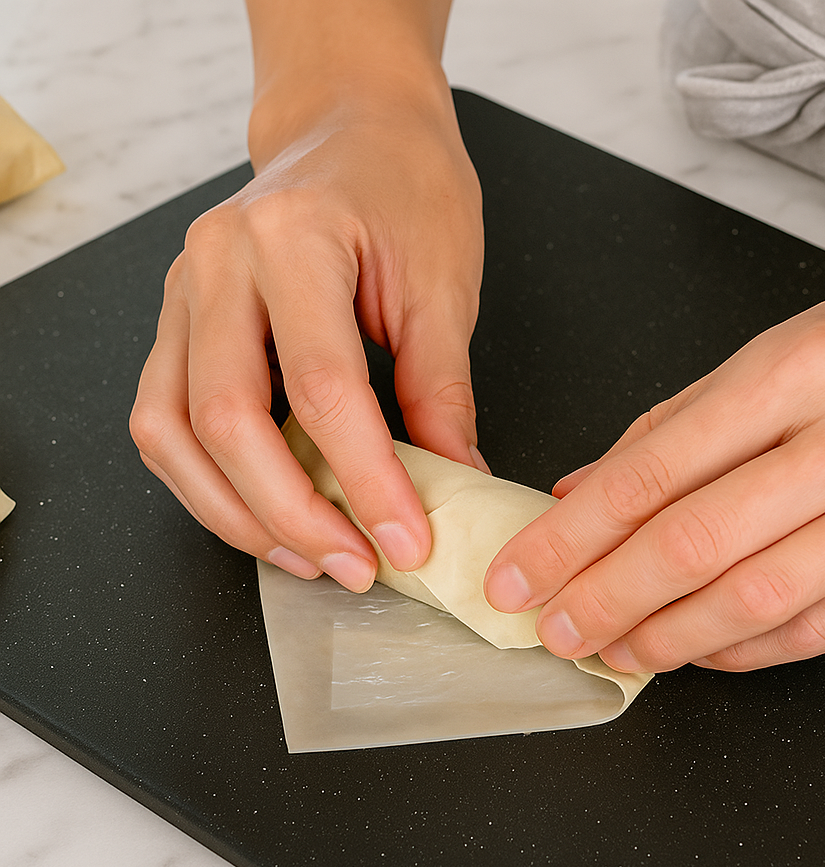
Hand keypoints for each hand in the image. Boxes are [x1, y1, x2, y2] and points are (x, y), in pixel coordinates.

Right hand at [130, 73, 483, 590]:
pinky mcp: (178, 322)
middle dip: (291, 514)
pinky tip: (262, 512)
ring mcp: (184, 292)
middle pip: (225, 419)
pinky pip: (162, 418)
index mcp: (294, 240)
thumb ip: (440, 389)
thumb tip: (450, 483)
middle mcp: (219, 263)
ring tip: (306, 556)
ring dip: (235, 512)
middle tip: (354, 565)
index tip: (406, 540)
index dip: (365, 479)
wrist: (353, 128)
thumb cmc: (405, 185)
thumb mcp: (443, 283)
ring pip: (169, 430)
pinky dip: (205, 481)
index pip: (322, 388)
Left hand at [485, 269, 824, 671]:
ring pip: (757, 599)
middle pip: (697, 543)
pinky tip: (697, 654)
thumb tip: (583, 488)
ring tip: (613, 650)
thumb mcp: (787, 350)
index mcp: (802, 371)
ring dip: (667, 637)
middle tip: (551, 626)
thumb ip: (678, 423)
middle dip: (605, 597)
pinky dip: (746, 650)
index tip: (520, 570)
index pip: (655, 469)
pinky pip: (824, 628)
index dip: (573, 533)